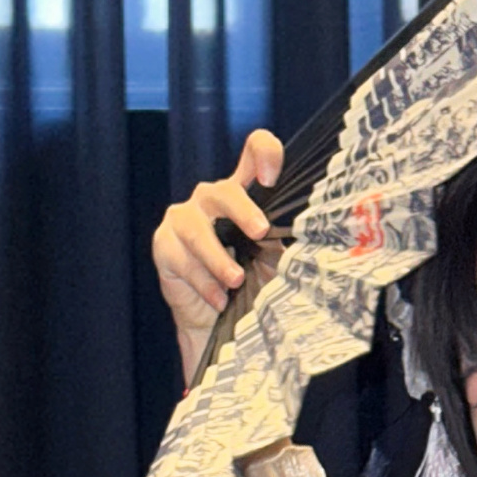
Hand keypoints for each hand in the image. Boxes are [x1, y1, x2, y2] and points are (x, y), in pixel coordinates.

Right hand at [150, 129, 284, 382]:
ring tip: (236, 280)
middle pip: (222, 190)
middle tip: (260, 231)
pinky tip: (219, 299)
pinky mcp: (164, 245)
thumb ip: (284, 240)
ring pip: (197, 229)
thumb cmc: (249, 286)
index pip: (253, 153)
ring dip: (219, 258)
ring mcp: (183, 219)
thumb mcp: (274, 261)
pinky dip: (203, 282)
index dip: (262, 153)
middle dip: (242, 210)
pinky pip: (182, 259)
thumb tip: (312, 235)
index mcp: (241, 196)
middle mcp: (210, 201)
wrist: (215, 323)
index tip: (272, 176)